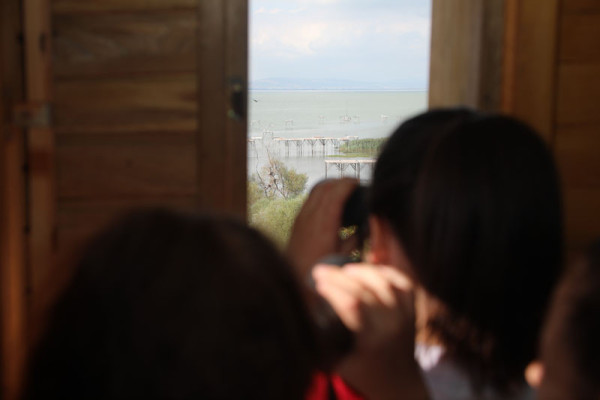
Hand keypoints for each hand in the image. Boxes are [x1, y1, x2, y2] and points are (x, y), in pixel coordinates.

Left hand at [287, 178, 357, 278]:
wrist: (295, 279)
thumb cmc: (321, 269)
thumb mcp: (344, 254)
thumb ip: (355, 238)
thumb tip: (365, 227)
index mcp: (325, 222)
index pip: (336, 191)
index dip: (348, 183)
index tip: (358, 182)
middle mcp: (311, 215)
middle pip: (325, 186)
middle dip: (340, 181)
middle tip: (353, 185)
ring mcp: (301, 216)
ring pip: (315, 191)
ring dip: (329, 187)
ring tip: (343, 193)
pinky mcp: (297, 221)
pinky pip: (310, 200)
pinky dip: (321, 196)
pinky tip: (330, 206)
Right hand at [312, 263, 428, 399]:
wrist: (398, 383)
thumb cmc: (362, 373)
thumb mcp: (338, 362)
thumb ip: (323, 340)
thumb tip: (302, 312)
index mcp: (372, 340)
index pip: (353, 304)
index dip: (333, 289)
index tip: (316, 284)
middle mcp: (392, 325)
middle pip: (365, 289)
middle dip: (338, 276)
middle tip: (319, 270)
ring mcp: (405, 316)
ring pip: (385, 281)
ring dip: (361, 271)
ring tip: (342, 270)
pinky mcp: (413, 310)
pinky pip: (402, 283)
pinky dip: (385, 272)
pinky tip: (367, 271)